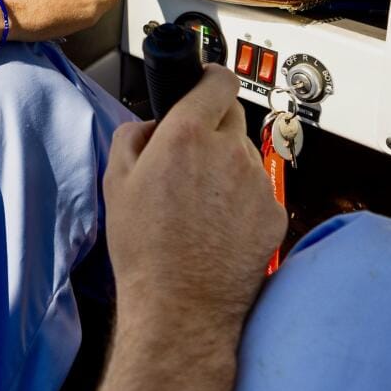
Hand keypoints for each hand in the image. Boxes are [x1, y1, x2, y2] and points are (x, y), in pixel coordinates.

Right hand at [104, 65, 284, 339]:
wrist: (181, 309)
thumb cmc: (145, 251)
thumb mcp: (115, 183)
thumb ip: (132, 136)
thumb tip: (152, 125)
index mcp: (187, 135)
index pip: (218, 81)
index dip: (210, 80)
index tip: (205, 86)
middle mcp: (228, 151)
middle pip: (232, 116)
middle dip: (214, 128)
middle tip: (193, 160)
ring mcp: (257, 182)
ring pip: (246, 155)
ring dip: (229, 166)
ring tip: (204, 206)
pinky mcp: (275, 212)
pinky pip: (260, 190)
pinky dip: (245, 200)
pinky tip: (222, 228)